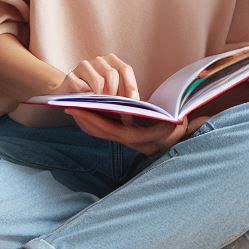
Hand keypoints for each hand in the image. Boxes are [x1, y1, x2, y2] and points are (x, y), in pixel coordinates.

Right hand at [52, 53, 138, 100]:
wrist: (69, 95)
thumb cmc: (97, 96)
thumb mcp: (113, 92)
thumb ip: (125, 94)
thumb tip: (137, 103)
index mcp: (112, 60)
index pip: (125, 69)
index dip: (130, 86)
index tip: (132, 102)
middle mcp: (98, 60)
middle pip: (112, 74)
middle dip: (115, 94)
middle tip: (116, 108)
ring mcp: (83, 66)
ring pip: (98, 81)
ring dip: (102, 97)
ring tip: (103, 106)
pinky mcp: (70, 77)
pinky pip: (82, 88)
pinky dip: (87, 97)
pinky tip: (87, 102)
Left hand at [66, 109, 188, 156]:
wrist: (181, 140)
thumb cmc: (179, 126)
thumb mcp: (177, 122)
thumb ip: (167, 117)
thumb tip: (161, 111)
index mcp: (140, 139)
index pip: (111, 130)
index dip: (93, 119)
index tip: (80, 108)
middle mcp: (130, 142)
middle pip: (101, 132)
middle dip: (83, 119)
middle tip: (67, 106)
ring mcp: (127, 141)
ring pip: (100, 133)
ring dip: (85, 121)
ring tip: (72, 107)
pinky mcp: (125, 137)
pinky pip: (105, 130)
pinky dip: (93, 122)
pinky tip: (85, 112)